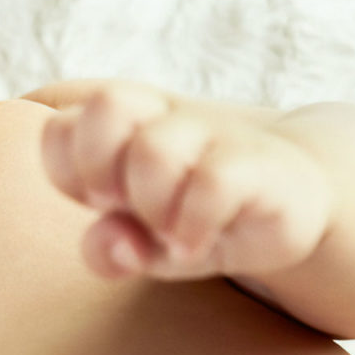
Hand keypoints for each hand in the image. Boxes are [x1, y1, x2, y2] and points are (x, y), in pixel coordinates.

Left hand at [39, 83, 333, 280]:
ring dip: (152, 204)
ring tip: (168, 231)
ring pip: (155, 148)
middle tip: (124, 204)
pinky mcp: (259, 163)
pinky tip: (196, 245)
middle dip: (100, 166)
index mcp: (124, 127)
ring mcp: (214, 136)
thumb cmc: (198, 220)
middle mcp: (166, 119)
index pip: (61, 124)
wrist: (293, 205)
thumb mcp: (146, 245)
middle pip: (106, 104)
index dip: (69, 169)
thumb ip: (110, 250)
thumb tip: (116, 243)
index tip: (101, 201)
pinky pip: (211, 183)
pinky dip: (193, 225)